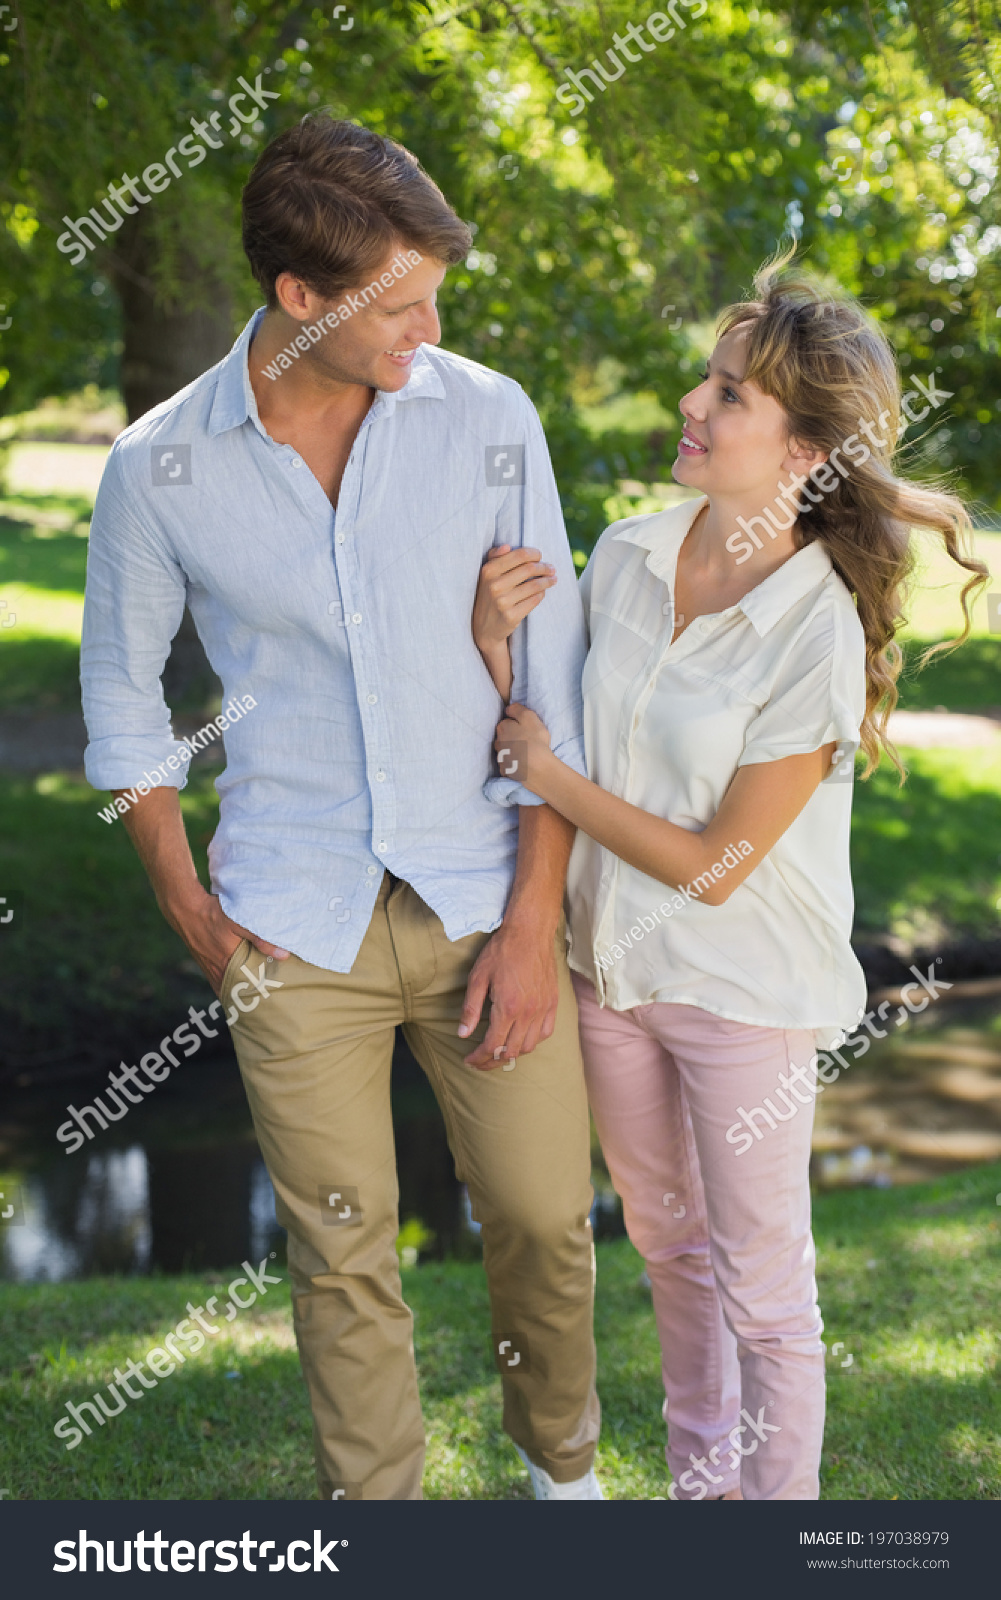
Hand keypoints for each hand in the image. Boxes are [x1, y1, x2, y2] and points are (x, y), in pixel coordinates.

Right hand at [167, 888, 289, 994]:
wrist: (185, 909)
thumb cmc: (213, 914)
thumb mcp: (239, 923)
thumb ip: (260, 939)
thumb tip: (283, 955)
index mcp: (227, 963)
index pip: (245, 989)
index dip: (258, 997)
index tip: (271, 1001)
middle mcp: (216, 970)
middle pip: (236, 991)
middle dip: (250, 997)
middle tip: (266, 1002)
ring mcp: (208, 968)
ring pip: (225, 987)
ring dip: (237, 992)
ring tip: (253, 998)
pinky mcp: (203, 963)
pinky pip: (216, 981)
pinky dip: (226, 986)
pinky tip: (234, 986)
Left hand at [457, 922, 558, 1068]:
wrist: (529, 932)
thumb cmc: (501, 952)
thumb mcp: (478, 977)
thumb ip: (471, 1009)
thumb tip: (462, 1034)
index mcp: (508, 1007)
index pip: (492, 1045)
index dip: (479, 1058)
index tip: (469, 1060)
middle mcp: (528, 1012)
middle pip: (510, 1051)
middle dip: (492, 1061)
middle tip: (479, 1061)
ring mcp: (543, 1008)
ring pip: (529, 1046)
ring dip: (512, 1054)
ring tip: (498, 1052)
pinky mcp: (552, 1003)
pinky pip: (545, 1033)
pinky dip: (532, 1042)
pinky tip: (521, 1039)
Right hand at [472, 544, 555, 651]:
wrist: (483, 628)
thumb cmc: (488, 595)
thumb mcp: (486, 575)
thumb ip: (494, 557)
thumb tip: (507, 546)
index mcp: (488, 571)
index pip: (519, 556)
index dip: (534, 554)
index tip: (540, 556)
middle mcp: (494, 586)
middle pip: (529, 569)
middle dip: (544, 567)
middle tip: (551, 569)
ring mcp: (502, 602)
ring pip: (535, 585)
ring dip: (548, 580)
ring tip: (553, 579)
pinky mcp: (511, 616)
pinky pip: (534, 600)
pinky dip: (542, 594)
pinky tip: (543, 592)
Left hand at [494, 701, 553, 792]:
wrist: (536, 767)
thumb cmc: (534, 739)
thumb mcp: (529, 717)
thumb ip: (517, 709)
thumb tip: (508, 709)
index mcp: (502, 728)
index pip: (507, 722)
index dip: (517, 724)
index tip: (527, 728)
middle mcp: (498, 742)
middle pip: (504, 736)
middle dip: (512, 737)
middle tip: (527, 740)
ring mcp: (500, 757)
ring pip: (505, 750)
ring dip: (513, 750)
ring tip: (526, 752)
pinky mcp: (505, 770)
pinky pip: (509, 764)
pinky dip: (514, 763)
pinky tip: (523, 763)